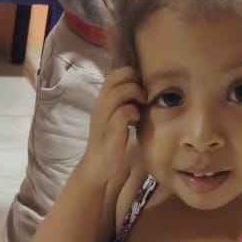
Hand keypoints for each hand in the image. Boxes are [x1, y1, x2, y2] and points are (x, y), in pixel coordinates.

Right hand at [78, 66, 144, 185]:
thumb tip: (142, 89)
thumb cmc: (110, 142)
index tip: (140, 87)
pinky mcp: (111, 132)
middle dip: (134, 82)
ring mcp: (103, 118)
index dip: (129, 75)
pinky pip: (124, 113)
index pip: (113, 75)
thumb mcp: (114, 118)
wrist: (98, 167)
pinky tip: (136, 121)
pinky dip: (134, 113)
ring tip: (142, 106)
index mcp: (101, 101)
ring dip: (135, 95)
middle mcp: (99, 106)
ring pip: (119, 93)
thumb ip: (123, 103)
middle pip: (115, 79)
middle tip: (143, 96)